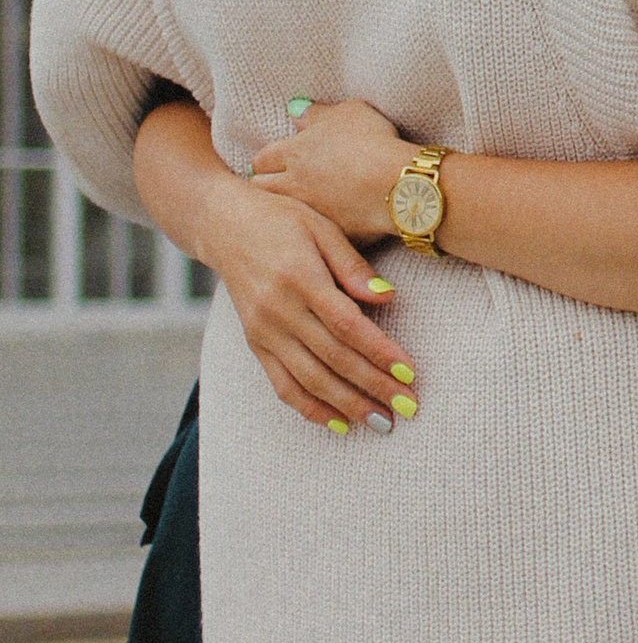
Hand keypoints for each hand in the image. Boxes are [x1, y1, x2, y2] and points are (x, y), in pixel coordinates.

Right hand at [197, 178, 417, 432]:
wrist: (223, 224)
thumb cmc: (283, 219)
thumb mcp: (322, 227)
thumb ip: (353, 266)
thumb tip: (389, 299)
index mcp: (300, 279)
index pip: (347, 326)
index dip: (379, 352)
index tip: (410, 372)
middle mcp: (278, 311)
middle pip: (333, 359)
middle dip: (373, 387)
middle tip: (409, 407)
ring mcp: (263, 332)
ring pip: (309, 380)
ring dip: (347, 405)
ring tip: (381, 423)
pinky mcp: (255, 344)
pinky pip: (282, 385)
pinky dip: (310, 408)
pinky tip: (339, 423)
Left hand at [249, 97, 414, 240]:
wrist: (397, 183)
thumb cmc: (373, 141)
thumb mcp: (347, 113)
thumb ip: (317, 113)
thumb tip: (295, 112)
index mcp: (295, 152)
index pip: (261, 158)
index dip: (265, 160)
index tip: (271, 162)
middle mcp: (293, 184)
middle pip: (260, 188)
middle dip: (264, 185)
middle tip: (275, 184)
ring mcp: (309, 211)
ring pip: (282, 212)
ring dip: (284, 207)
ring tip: (296, 205)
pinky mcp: (328, 233)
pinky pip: (313, 232)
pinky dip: (315, 227)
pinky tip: (325, 223)